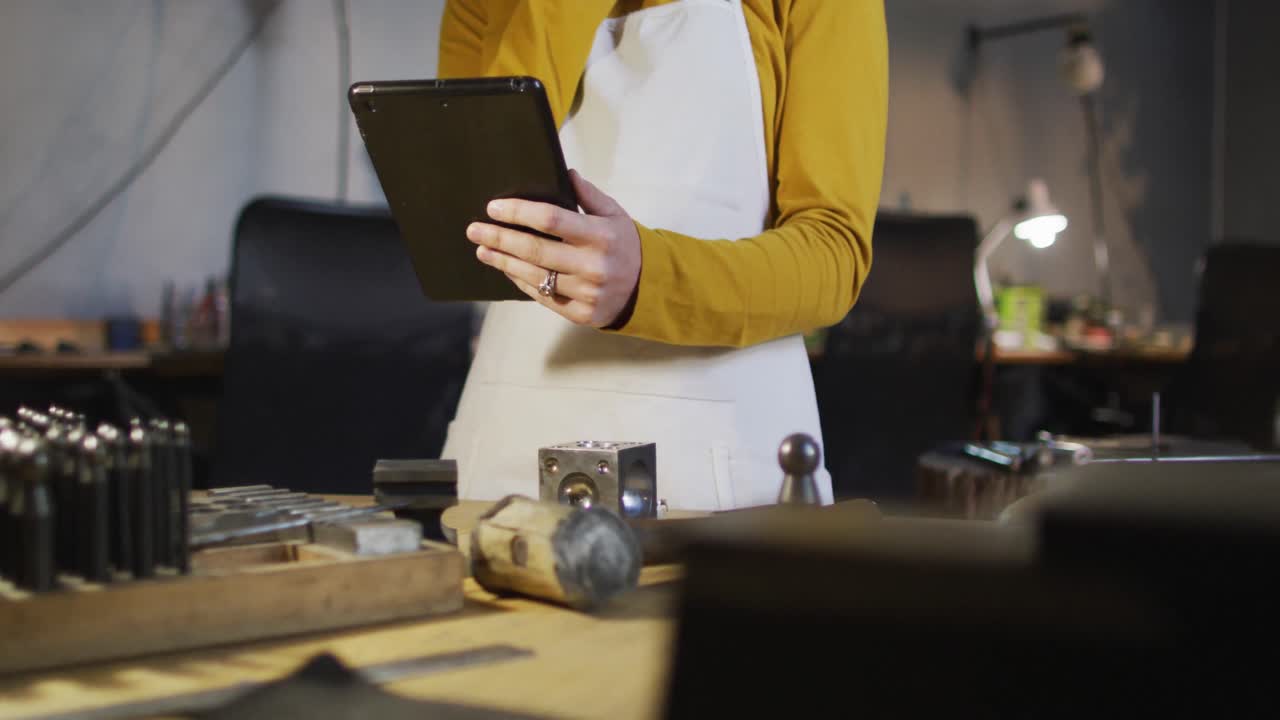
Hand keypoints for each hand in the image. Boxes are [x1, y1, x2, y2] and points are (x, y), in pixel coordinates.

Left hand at [467, 169, 640, 327]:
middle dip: (500, 238)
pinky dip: (521, 282)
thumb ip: (590, 195)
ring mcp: (586, 293)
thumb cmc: (626, 245)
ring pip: (535, 276)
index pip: (551, 220)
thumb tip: (565, 173)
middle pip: (534, 250)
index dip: (518, 213)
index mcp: (601, 236)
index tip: (494, 207)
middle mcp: (593, 266)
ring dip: (503, 262)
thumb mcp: (615, 215)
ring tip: (482, 250)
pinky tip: (506, 269)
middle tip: (474, 229)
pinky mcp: (581, 313)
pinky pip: (543, 297)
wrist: (649, 288)